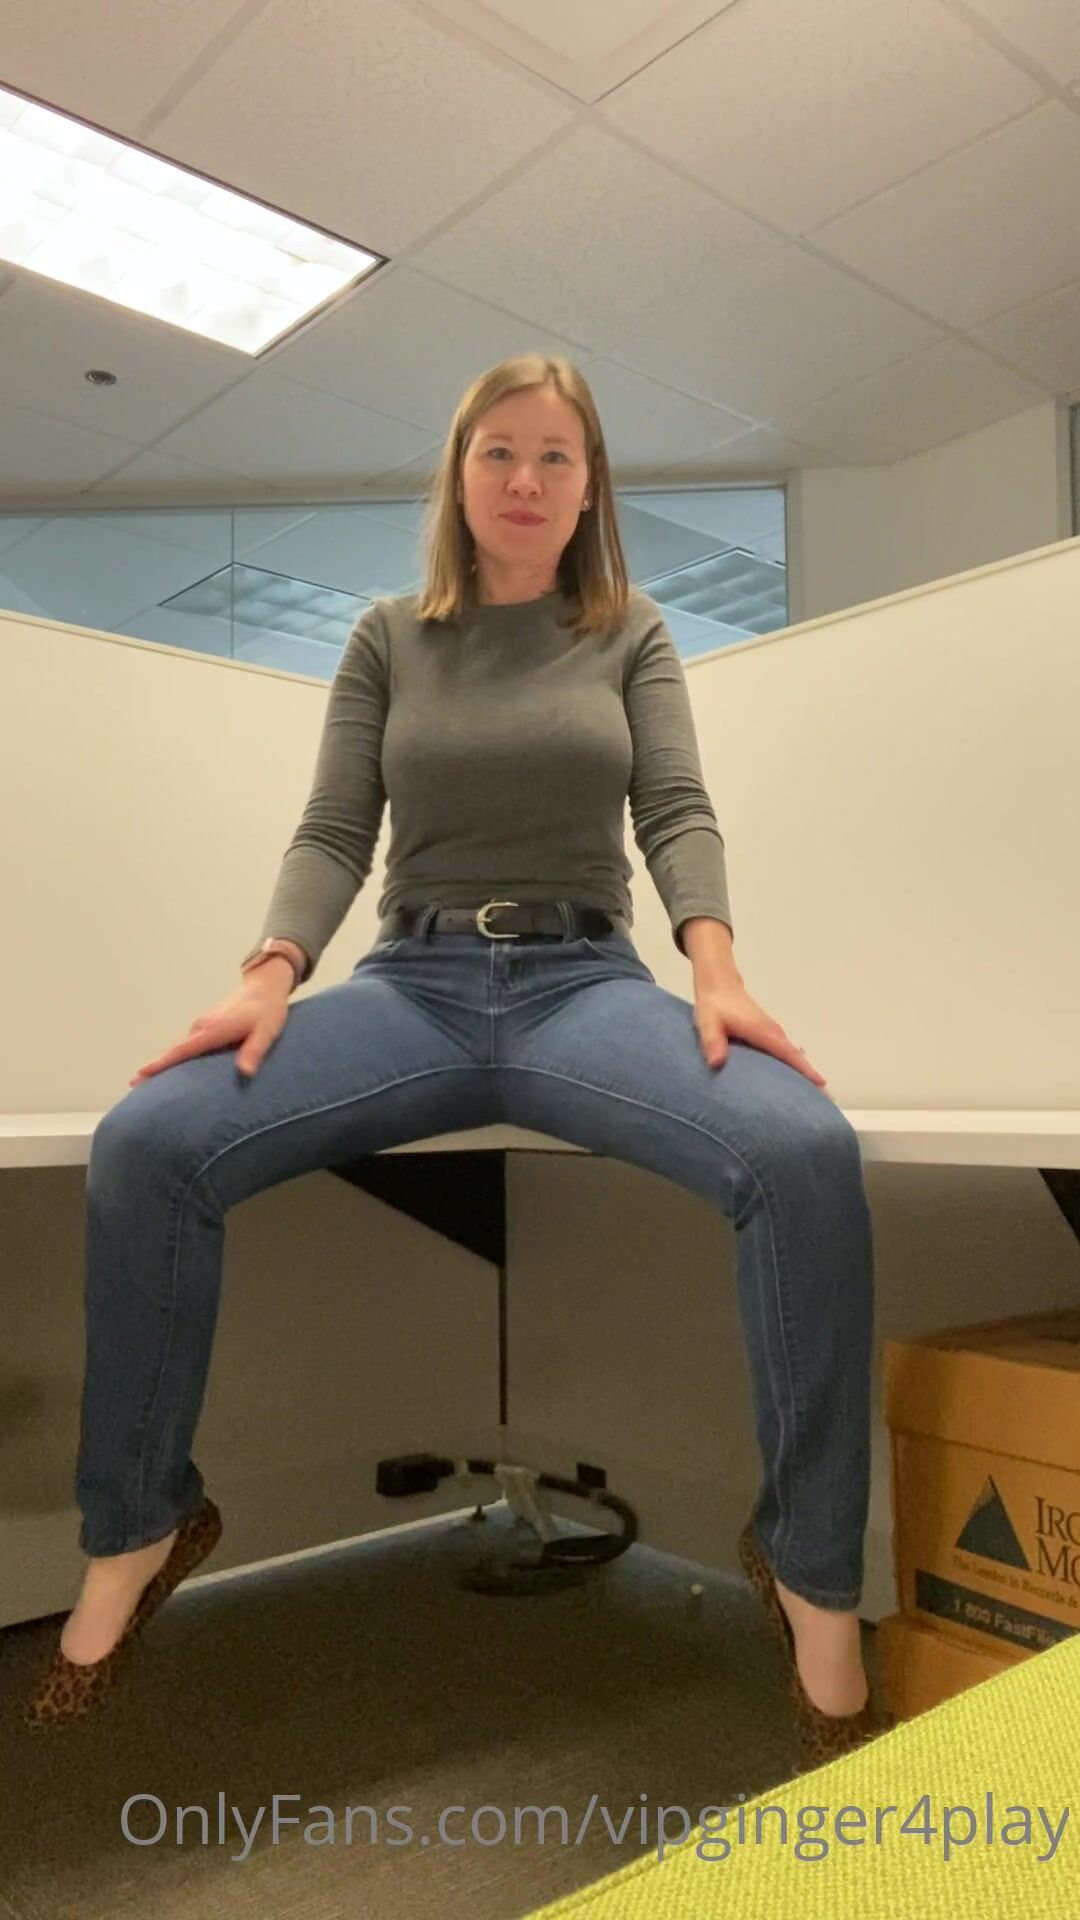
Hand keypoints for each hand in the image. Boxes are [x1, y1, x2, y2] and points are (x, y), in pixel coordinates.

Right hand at [128, 980, 289, 1085]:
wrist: (265, 986)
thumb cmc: (268, 1011)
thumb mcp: (266, 1032)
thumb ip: (254, 1051)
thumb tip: (244, 1072)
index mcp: (213, 1030)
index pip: (182, 1050)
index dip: (162, 1063)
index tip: (141, 1073)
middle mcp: (202, 1027)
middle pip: (174, 1051)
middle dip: (154, 1067)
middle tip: (133, 1084)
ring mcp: (202, 1025)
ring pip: (179, 1048)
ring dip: (164, 1063)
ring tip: (146, 1081)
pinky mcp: (205, 1026)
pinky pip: (187, 1045)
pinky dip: (176, 1056)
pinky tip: (172, 1069)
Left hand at [692, 978, 831, 1094]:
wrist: (719, 984)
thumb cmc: (714, 1005)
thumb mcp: (708, 1023)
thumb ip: (712, 1042)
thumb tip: (716, 1063)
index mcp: (763, 1032)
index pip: (788, 1053)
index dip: (805, 1069)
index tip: (822, 1085)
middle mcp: (774, 1033)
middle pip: (797, 1058)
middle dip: (812, 1078)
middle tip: (827, 1102)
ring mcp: (773, 1034)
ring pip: (793, 1057)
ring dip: (804, 1074)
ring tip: (814, 1099)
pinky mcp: (769, 1036)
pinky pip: (786, 1054)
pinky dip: (794, 1067)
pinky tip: (794, 1084)